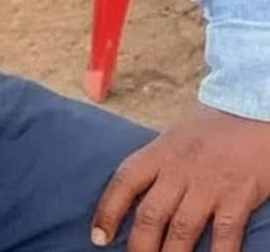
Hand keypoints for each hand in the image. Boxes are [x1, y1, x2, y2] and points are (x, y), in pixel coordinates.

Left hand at [92, 105, 269, 250]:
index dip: (108, 211)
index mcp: (160, 151)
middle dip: (140, 245)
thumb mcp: (175, 139)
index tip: (98, 237)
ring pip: (181, 230)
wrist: (253, 114)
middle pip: (150, 214)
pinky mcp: (238, 195)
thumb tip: (134, 195)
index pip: (124, 181)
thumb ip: (157, 165)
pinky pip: (224, 235)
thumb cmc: (212, 132)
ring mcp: (209, 183)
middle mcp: (180, 168)